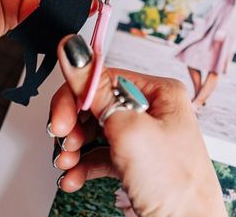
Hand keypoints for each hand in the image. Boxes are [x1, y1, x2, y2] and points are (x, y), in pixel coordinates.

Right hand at [49, 35, 225, 216]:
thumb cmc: (175, 185)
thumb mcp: (129, 130)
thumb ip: (95, 90)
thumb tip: (73, 49)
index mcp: (159, 92)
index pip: (103, 78)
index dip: (76, 98)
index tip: (60, 119)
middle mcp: (152, 111)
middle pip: (95, 104)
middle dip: (73, 125)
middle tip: (63, 141)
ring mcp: (143, 139)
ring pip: (93, 131)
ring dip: (74, 147)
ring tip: (67, 162)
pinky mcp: (135, 164)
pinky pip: (99, 155)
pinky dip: (82, 166)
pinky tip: (73, 176)